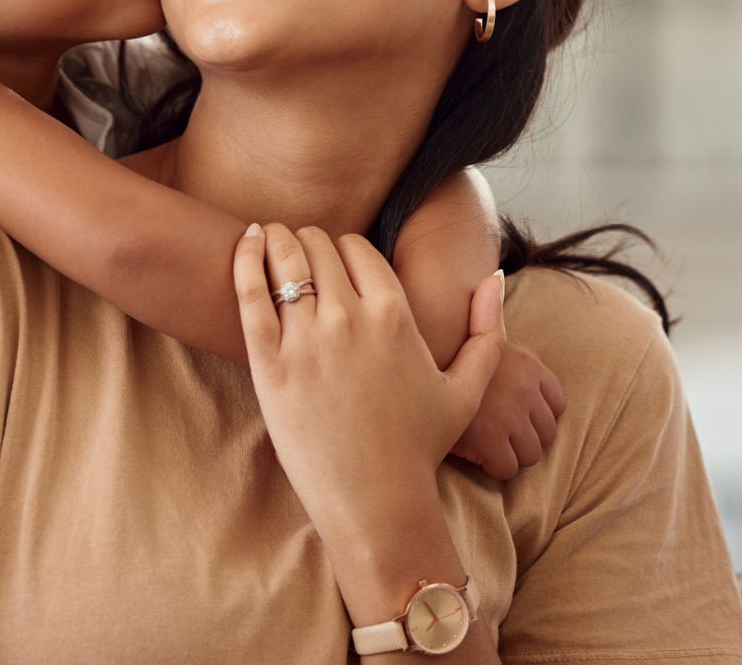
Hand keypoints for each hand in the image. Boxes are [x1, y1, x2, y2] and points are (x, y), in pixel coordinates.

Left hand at [234, 222, 505, 546]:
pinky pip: (249, 291)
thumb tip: (496, 277)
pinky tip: (246, 243)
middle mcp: (350, 318)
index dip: (342, 248)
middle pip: (317, 245)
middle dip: (306, 241)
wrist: (375, 501)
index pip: (356, 247)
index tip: (333, 260)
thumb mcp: (466, 389)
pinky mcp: (269, 362)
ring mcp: (307, 339)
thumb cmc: (418, 447)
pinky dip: (245, 258)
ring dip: (276, 240)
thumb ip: (486, 332)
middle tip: (297, 249)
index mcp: (394, 314)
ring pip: (285, 258)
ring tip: (268, 239)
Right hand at [450, 341, 566, 479]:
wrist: (406, 365)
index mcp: (528, 362)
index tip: (509, 416)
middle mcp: (524, 387)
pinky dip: (490, 466)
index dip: (533, 414)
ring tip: (479, 442)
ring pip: (530, 454)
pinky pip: (507, 468)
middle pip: (547, 433)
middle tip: (490, 431)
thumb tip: (509, 334)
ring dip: (507, 453)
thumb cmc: (440, 356)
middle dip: (521, 436)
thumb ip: (505, 356)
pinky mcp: (489, 439)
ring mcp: (509, 414)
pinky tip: (468, 451)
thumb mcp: (481, 343)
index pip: (557, 404)